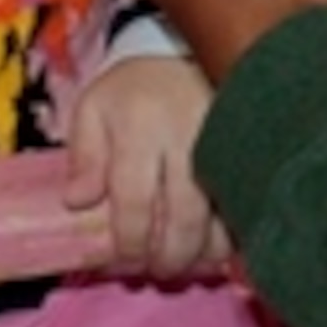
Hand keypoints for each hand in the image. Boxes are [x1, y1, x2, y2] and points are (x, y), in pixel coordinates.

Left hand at [65, 56, 231, 276]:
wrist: (181, 54)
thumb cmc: (132, 91)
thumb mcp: (93, 110)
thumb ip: (83, 156)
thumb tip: (77, 202)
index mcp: (141, 127)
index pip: (134, 200)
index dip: (128, 242)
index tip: (124, 261)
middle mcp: (186, 138)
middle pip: (183, 217)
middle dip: (169, 257)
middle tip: (158, 272)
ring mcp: (224, 146)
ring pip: (221, 217)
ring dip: (203, 254)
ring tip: (186, 266)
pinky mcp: (248, 151)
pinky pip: (245, 205)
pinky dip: (231, 236)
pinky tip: (215, 248)